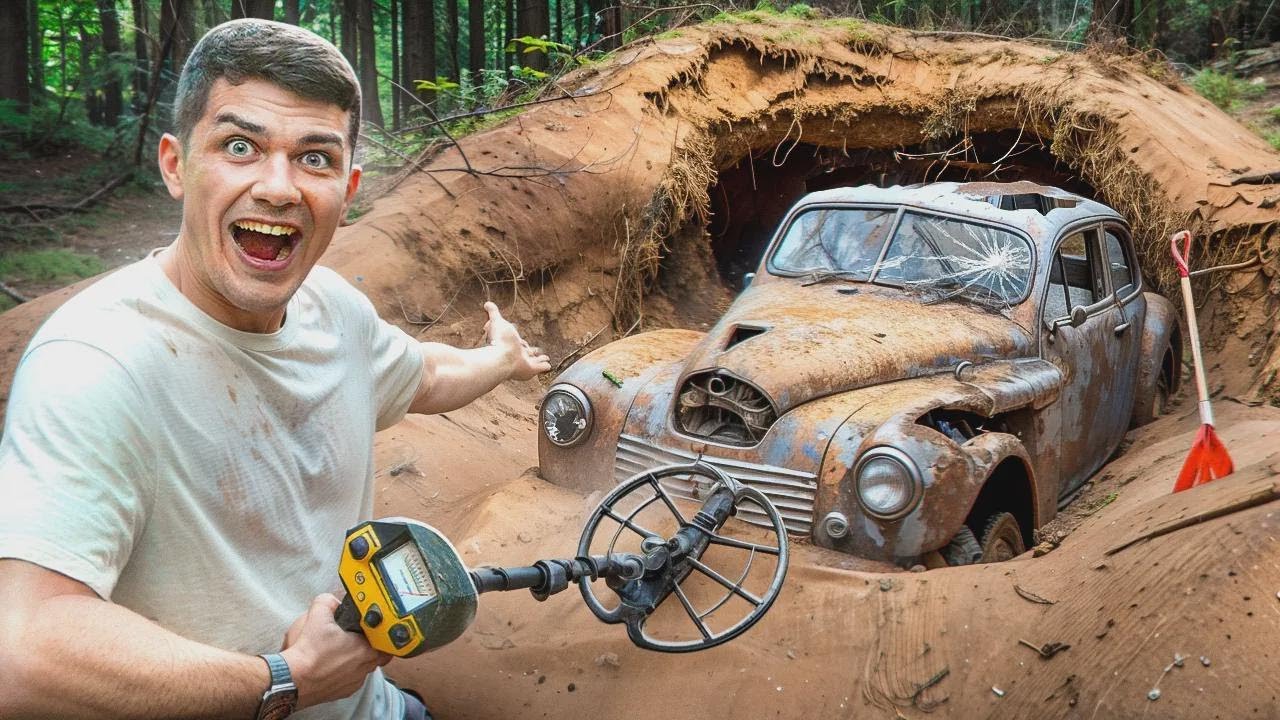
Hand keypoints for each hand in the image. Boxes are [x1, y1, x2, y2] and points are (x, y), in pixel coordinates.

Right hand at [278, 594, 391, 708]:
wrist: (293, 680)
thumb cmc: (309, 652)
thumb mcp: (318, 615)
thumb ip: (328, 601)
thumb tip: (332, 600)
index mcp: (366, 649)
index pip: (386, 641)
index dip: (381, 633)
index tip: (374, 628)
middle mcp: (364, 668)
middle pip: (377, 655)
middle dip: (371, 646)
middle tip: (359, 638)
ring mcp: (354, 682)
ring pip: (364, 668)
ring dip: (357, 660)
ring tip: (343, 651)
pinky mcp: (342, 692)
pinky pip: (350, 680)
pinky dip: (345, 673)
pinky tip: (333, 665)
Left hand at [483, 301, 550, 380]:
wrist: (502, 357)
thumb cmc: (499, 340)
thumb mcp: (497, 321)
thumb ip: (493, 313)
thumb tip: (487, 303)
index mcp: (511, 345)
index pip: (518, 342)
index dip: (520, 341)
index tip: (522, 341)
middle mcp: (518, 354)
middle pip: (526, 352)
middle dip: (530, 351)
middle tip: (535, 350)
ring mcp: (525, 363)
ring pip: (534, 360)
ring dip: (540, 359)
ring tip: (546, 358)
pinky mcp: (532, 369)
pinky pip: (541, 368)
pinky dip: (545, 366)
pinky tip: (549, 366)